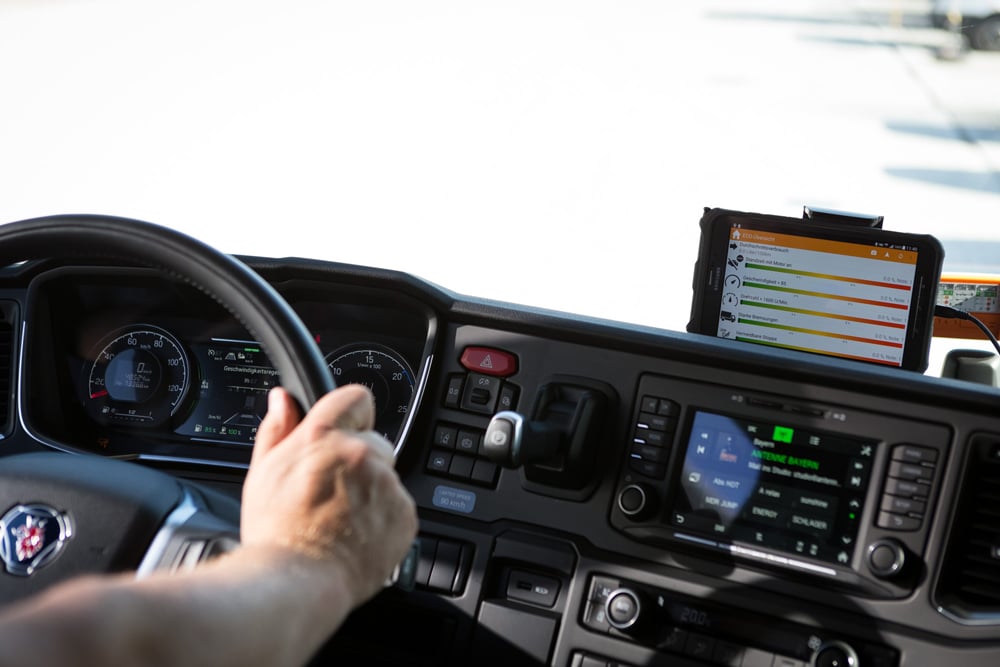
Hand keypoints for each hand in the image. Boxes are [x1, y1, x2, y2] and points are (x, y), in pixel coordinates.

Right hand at [241, 385, 417, 606]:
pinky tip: (358, 534)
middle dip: (359, 460)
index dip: (350, 415)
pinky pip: (398, 506)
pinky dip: (384, 518)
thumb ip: (278, 430)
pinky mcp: (404, 514)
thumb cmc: (275, 533)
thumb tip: (283, 400)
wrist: (298, 582)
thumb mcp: (263, 474)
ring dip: (371, 491)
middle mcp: (359, 454)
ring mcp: (385, 485)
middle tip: (333, 490)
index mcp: (323, 437)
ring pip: (385, 477)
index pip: (356, 398)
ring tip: (341, 519)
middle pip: (374, 441)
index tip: (343, 433)